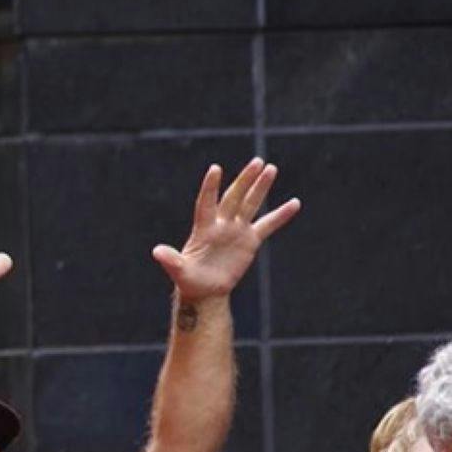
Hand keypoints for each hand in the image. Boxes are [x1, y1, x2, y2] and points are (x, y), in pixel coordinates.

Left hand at [154, 159, 298, 301]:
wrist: (205, 290)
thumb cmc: (189, 280)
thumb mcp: (179, 271)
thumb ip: (170, 260)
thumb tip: (156, 252)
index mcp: (203, 229)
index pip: (206, 203)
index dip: (210, 187)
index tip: (215, 169)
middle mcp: (221, 224)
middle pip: (234, 197)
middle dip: (245, 180)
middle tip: (257, 162)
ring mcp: (236, 230)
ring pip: (250, 204)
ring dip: (260, 187)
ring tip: (271, 168)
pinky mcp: (250, 240)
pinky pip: (268, 224)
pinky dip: (280, 215)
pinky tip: (295, 203)